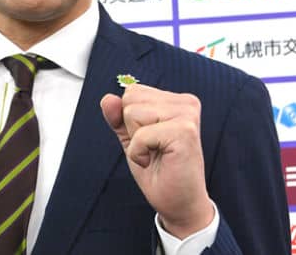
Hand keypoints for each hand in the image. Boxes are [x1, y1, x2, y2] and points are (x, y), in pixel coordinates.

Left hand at [100, 84, 213, 238]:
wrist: (179, 203)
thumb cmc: (159, 171)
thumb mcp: (131, 138)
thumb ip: (118, 116)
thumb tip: (108, 99)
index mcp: (176, 101)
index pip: (132, 92)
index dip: (129, 120)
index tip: (149, 140)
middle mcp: (185, 103)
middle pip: (131, 98)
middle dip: (132, 128)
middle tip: (152, 149)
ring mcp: (187, 115)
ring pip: (133, 113)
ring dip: (136, 141)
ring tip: (154, 154)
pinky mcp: (185, 131)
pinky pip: (140, 135)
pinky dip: (138, 153)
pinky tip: (154, 161)